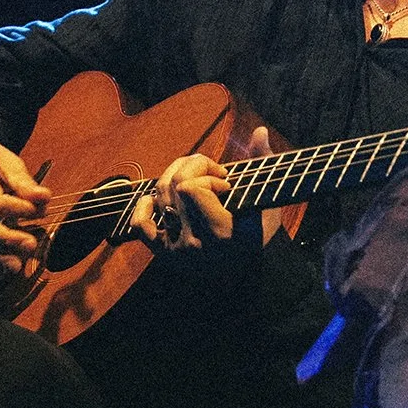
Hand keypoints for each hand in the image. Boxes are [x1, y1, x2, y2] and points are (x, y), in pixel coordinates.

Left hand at [132, 126, 279, 255]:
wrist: (249, 276)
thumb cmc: (260, 235)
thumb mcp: (266, 201)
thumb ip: (262, 164)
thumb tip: (260, 131)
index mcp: (221, 232)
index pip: (191, 187)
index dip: (208, 175)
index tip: (225, 182)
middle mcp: (194, 243)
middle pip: (174, 185)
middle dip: (193, 168)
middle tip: (211, 173)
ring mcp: (176, 249)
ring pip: (159, 196)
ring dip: (175, 177)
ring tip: (194, 179)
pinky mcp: (164, 254)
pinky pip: (141, 225)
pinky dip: (143, 206)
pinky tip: (157, 199)